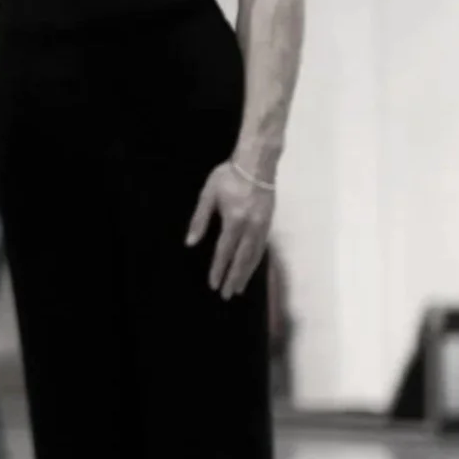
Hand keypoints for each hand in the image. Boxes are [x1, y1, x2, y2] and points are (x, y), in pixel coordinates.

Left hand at [185, 162, 275, 298]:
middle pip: (242, 259)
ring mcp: (263, 225)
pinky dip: (256, 261)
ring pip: (254, 255)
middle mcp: (251, 226)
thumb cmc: (228, 176)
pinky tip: (251, 268)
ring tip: (239, 288)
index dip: (218, 269)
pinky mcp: (269, 222)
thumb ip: (199, 220)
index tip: (213, 284)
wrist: (257, 163)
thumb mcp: (208, 195)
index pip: (224, 251)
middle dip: (234, 278)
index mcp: (234, 219)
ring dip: (246, 273)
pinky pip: (262, 247)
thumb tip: (190, 242)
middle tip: (227, 295)